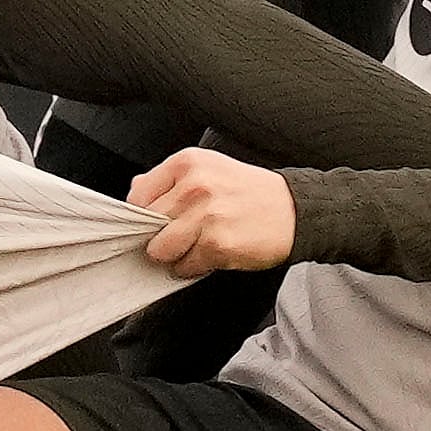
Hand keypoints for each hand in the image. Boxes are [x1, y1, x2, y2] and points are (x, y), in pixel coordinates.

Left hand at [126, 147, 297, 273]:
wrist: (295, 210)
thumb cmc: (249, 193)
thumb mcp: (209, 169)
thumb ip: (170, 180)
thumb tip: (135, 191)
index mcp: (187, 163)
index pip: (138, 198)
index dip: (144, 216)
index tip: (157, 223)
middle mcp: (195, 186)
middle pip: (147, 227)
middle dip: (160, 237)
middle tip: (183, 235)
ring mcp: (206, 216)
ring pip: (161, 250)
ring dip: (173, 256)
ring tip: (194, 247)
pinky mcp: (218, 244)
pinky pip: (185, 266)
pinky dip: (193, 267)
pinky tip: (212, 254)